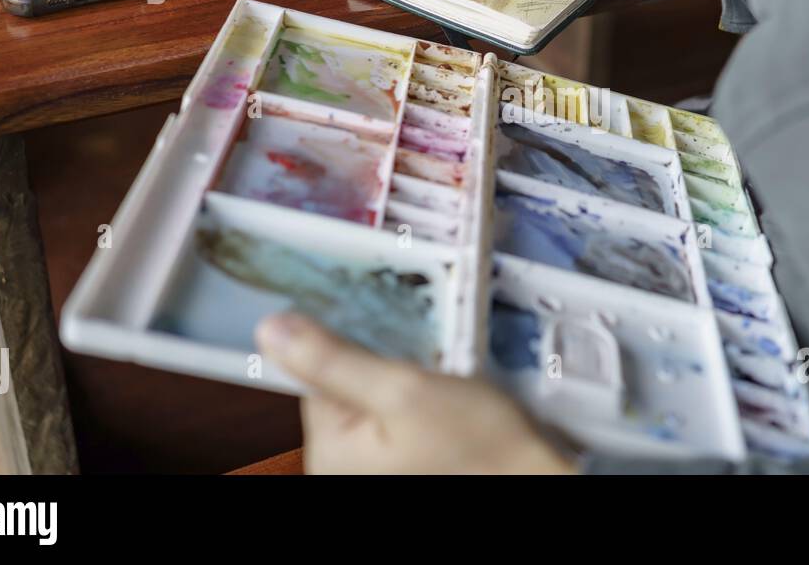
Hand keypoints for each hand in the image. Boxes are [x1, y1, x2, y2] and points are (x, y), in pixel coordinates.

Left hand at [255, 312, 575, 474]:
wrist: (538, 483)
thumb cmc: (482, 449)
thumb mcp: (405, 391)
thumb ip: (335, 359)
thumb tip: (270, 329)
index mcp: (329, 456)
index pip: (317, 375)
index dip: (352, 343)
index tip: (386, 325)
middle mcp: (340, 471)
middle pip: (344, 388)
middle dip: (383, 363)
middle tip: (427, 356)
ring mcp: (373, 473)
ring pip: (374, 402)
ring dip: (405, 381)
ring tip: (444, 381)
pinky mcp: (402, 470)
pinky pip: (396, 424)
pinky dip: (419, 405)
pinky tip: (448, 402)